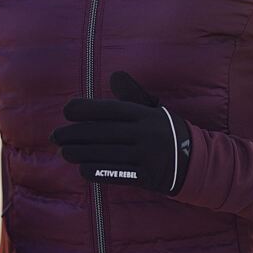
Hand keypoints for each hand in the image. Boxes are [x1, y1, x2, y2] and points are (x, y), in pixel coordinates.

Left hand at [51, 71, 192, 194]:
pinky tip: (82, 169)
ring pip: (107, 154)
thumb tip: (114, 76)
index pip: (111, 110)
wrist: (196, 161)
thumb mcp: (154, 110)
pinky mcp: (148, 176)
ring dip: (81, 153)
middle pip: (104, 133)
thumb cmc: (167, 131)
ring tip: (64, 152)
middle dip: (75, 134)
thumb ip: (132, 95)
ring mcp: (147, 156)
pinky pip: (118, 174)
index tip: (66, 110)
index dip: (86, 109)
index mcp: (145, 114)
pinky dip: (98, 171)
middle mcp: (146, 133)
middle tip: (56, 136)